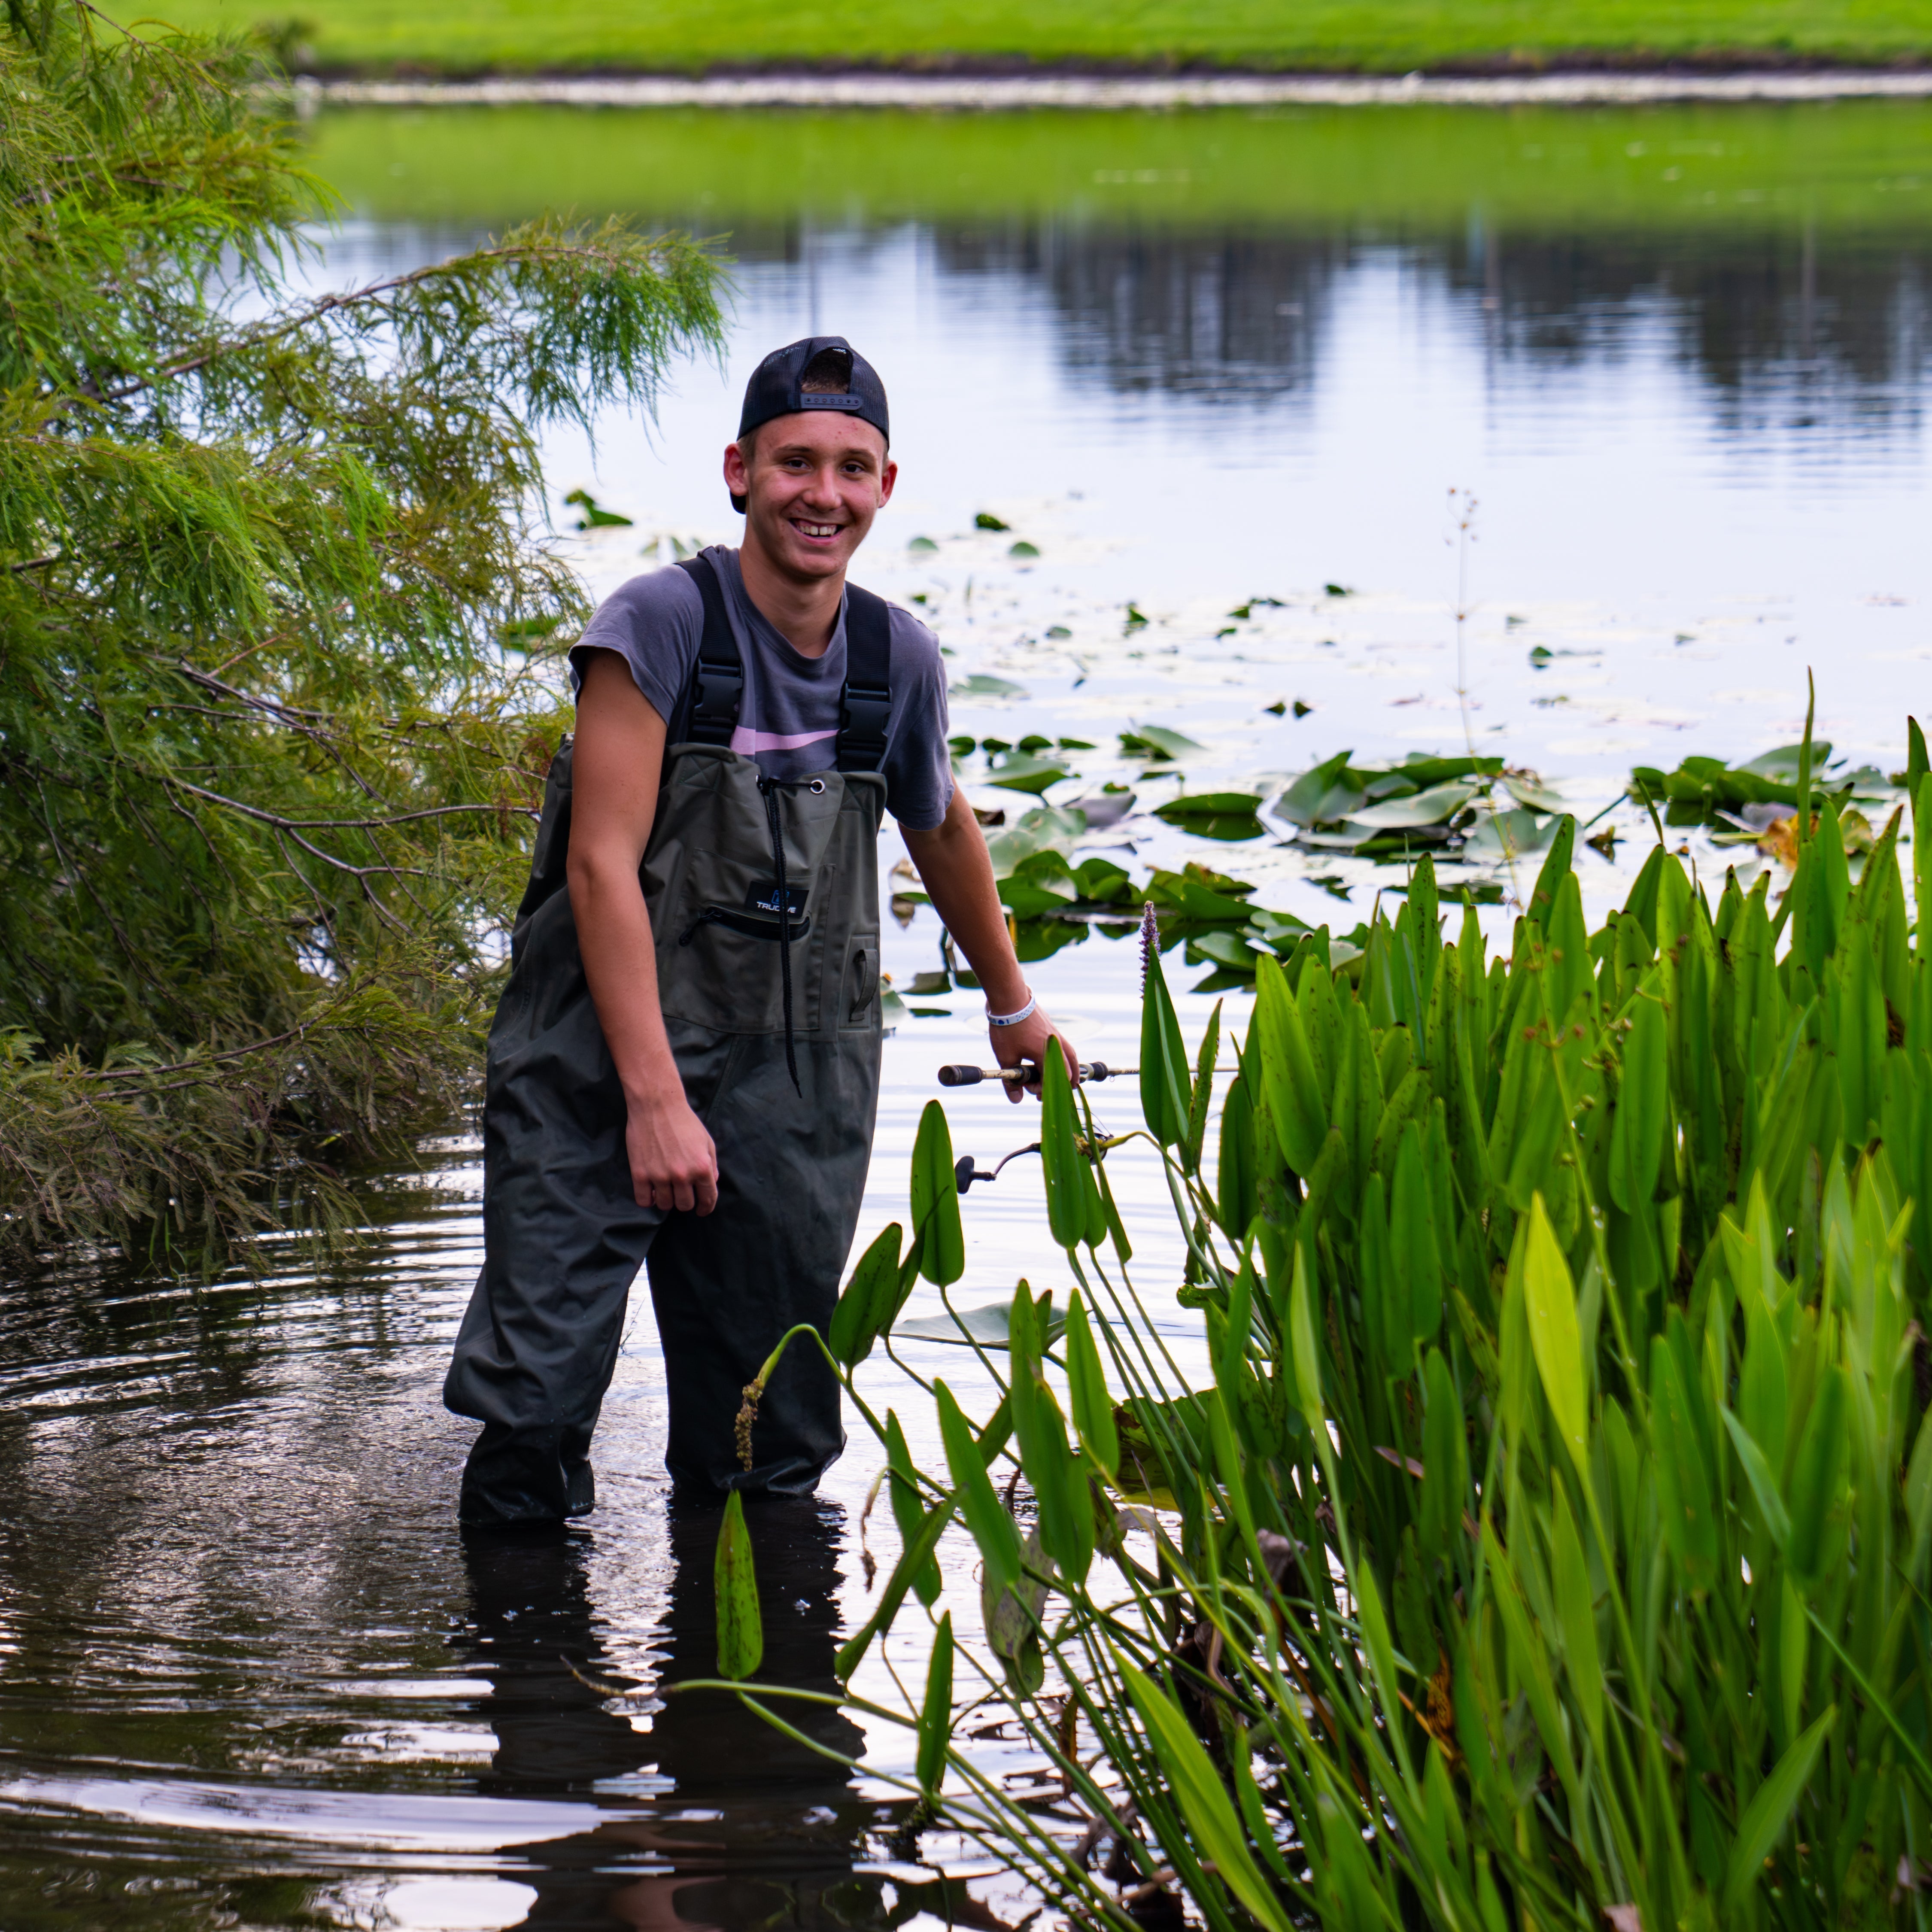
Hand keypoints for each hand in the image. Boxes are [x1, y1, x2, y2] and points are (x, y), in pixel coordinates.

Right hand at [626, 1090, 718, 1213]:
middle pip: (685, 1205)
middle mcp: (682, 1175)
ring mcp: (660, 1176)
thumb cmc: (684, 1120)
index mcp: (702, 1167)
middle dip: (685, 1201)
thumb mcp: (706, 1141)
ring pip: (665, 1205)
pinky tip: (651, 1191)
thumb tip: (712, 1183)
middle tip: (681, 1193)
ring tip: (665, 1189)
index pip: (708, 1199)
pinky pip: (644, 1200)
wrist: (656, 1104)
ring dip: (667, 1200)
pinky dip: (648, 1199)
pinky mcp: (640, 1173)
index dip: (706, 1208)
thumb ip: (712, 1165)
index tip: (702, 1210)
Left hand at [991, 1002, 1078, 1105]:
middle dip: (1060, 1083)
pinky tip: (1056, 1057)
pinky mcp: (1051, 1027)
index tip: (1029, 1090)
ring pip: (1070, 1055)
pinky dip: (1063, 1056)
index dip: (1042, 1090)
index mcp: (1046, 1054)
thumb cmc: (1007, 1028)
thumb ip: (1011, 1081)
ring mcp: (1055, 1034)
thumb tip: (1016, 1100)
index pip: (1052, 1080)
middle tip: (1050, 1091)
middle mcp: (1056, 1045)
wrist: (1009, 998)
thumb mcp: (1005, 1058)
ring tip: (1071, 1080)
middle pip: (1068, 1069)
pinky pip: (1063, 1045)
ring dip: (1070, 1070)